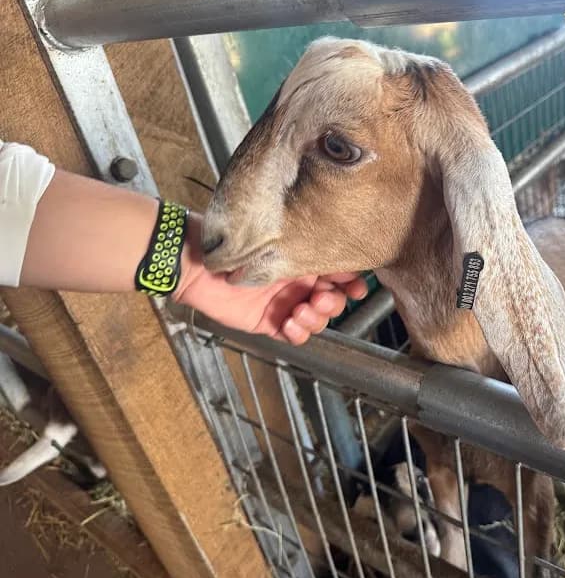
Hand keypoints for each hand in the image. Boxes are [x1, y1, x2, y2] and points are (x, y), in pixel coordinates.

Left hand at [173, 215, 367, 344]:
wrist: (195, 265)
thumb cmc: (232, 244)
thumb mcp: (271, 242)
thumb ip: (302, 249)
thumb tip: (334, 254)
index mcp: (304, 259)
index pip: (339, 273)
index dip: (352, 282)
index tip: (357, 285)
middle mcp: (299, 282)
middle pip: (334, 300)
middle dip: (333, 303)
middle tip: (319, 298)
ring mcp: (286, 303)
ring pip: (318, 320)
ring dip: (316, 319)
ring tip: (299, 312)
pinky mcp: (269, 322)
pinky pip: (296, 336)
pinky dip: (299, 333)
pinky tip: (289, 323)